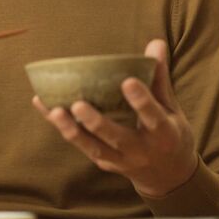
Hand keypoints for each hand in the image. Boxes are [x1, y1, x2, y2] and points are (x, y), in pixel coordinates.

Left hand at [33, 39, 197, 196]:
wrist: (168, 176)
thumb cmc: (170, 133)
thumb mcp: (172, 108)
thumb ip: (160, 78)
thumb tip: (156, 43)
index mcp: (164, 134)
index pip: (153, 117)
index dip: (142, 101)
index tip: (128, 82)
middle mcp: (141, 151)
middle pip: (116, 138)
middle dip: (96, 123)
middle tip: (78, 105)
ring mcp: (121, 160)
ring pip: (93, 147)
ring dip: (72, 131)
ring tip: (55, 111)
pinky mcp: (105, 162)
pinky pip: (82, 146)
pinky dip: (64, 129)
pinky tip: (46, 108)